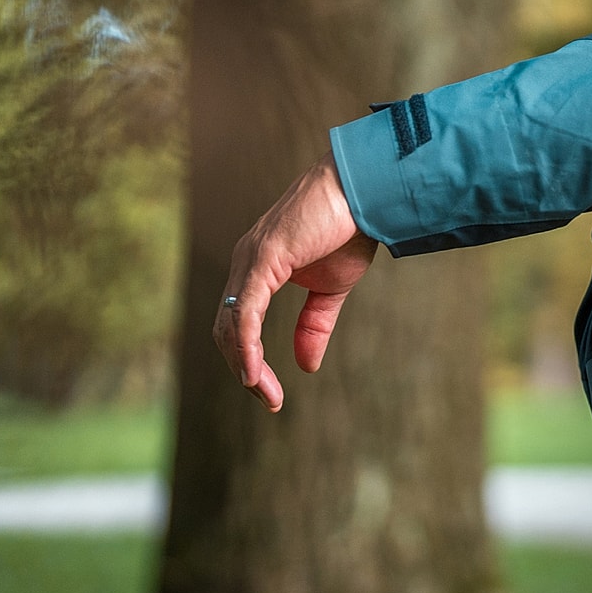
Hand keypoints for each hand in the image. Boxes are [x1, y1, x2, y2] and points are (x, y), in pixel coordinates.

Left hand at [212, 158, 378, 411]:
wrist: (364, 191)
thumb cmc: (349, 229)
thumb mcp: (331, 289)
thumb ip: (314, 325)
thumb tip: (305, 366)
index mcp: (256, 270)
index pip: (239, 325)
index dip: (249, 361)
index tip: (269, 394)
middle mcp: (244, 264)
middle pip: (227, 330)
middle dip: (244, 370)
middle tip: (269, 401)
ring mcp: (249, 260)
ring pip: (232, 325)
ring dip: (244, 365)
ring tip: (263, 393)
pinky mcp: (263, 258)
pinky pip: (247, 311)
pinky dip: (247, 344)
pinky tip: (253, 371)